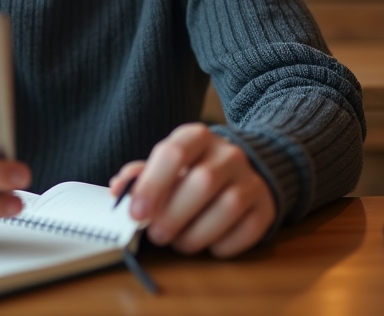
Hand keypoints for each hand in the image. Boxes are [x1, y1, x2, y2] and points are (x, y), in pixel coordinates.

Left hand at [109, 123, 274, 257]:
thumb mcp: (166, 165)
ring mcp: (250, 179)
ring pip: (227, 207)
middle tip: (156, 235)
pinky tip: (209, 243)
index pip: (173, 153)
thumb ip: (141, 176)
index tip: (136, 214)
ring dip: (196, 234)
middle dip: (173, 216)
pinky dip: (223, 245)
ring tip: (179, 242)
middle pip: (202, 182)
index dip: (152, 185)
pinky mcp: (265, 207)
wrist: (244, 172)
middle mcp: (228, 153)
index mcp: (196, 137)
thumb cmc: (193, 172)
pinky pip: (246, 230)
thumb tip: (118, 190)